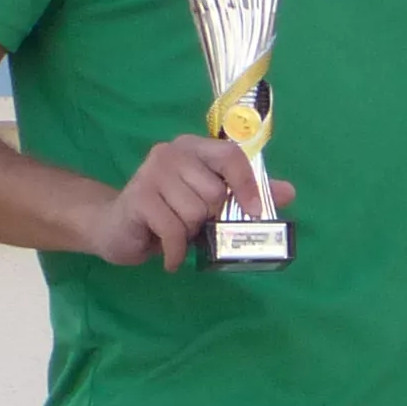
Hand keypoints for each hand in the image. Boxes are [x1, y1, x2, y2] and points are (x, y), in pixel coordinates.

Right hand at [83, 135, 272, 271]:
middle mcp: (172, 153)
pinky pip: (173, 230)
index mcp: (194, 148)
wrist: (116, 228)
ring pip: (194, 212)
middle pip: (214, 191)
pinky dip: (176, 251)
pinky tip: (170, 257)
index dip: (247, 184)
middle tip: (194, 225)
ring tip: (176, 233)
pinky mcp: (138, 198)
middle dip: (209, 219)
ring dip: (189, 234)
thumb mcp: (210, 204)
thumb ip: (247, 195)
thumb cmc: (168, 213)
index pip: (230, 156)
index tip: (255, 212)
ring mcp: (151, 173)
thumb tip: (289, 191)